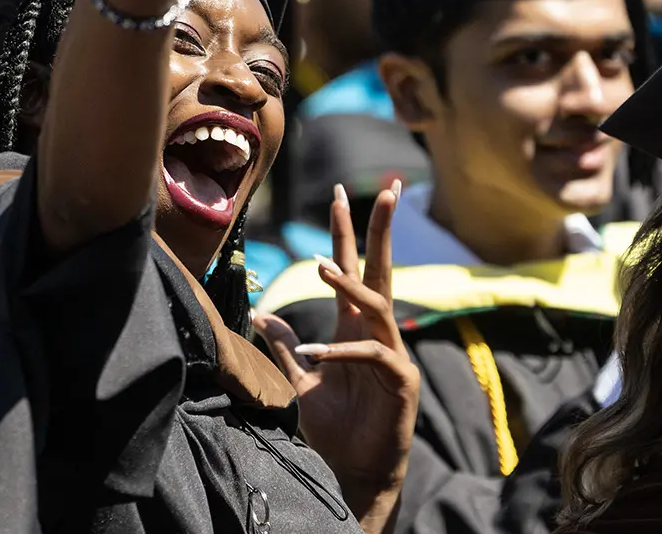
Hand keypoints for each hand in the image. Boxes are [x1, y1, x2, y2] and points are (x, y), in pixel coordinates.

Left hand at [255, 184, 417, 531]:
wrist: (355, 471)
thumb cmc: (335, 428)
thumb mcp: (301, 380)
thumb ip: (286, 346)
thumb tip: (263, 313)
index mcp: (353, 325)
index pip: (351, 267)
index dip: (345, 231)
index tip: (340, 192)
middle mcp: (376, 331)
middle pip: (381, 269)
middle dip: (381, 229)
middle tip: (387, 189)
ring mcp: (392, 353)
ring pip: (376, 304)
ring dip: (348, 284)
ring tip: (319, 265)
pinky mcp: (398, 380)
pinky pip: (370, 354)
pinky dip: (340, 352)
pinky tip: (313, 354)